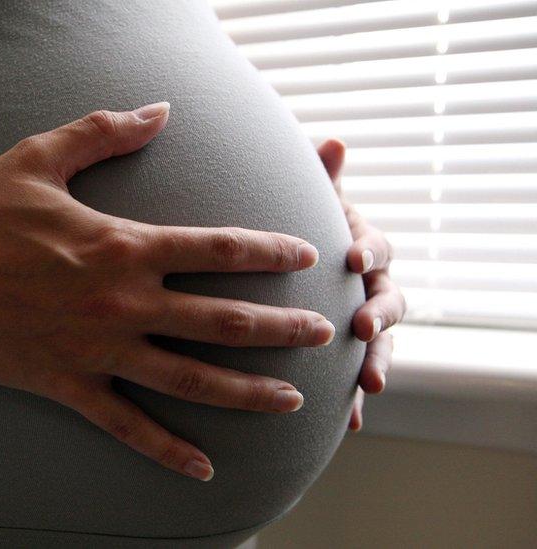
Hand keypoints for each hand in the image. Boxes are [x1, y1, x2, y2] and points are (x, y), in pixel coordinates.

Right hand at [0, 103, 335, 480]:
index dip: (268, 250)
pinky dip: (167, 450)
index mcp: (122, 246)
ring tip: (291, 399)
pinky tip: (203, 470)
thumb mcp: (39, 158)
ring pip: (190, 379)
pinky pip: (127, 425)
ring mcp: (98, 349)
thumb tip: (160, 109)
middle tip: (324, 334)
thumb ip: (105, 133)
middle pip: (222, 320)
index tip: (306, 254)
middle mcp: (122, 303)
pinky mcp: (67, 384)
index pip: (216, 247)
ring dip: (247, 391)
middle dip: (281, 327)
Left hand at [316, 139, 406, 431]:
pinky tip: (348, 422)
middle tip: (363, 325)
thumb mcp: (307, 200)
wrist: (290, 268)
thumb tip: (333, 141)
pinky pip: (355, 376)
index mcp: (364, 246)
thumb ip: (321, 177)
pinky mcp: (350, 352)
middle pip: (390, 299)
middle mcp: (372, 285)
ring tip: (371, 383)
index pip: (377, 247)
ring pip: (382, 342)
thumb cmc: (299, 226)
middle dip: (380, 313)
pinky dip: (354, 398)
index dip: (368, 250)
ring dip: (379, 360)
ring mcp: (365, 319)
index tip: (352, 258)